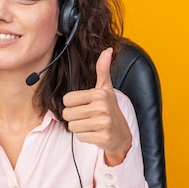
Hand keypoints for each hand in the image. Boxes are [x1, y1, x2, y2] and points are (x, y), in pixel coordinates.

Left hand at [62, 47, 132, 165]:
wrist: (122, 135)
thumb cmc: (109, 110)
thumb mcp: (106, 89)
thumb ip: (102, 70)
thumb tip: (107, 50)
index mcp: (99, 93)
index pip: (67, 100)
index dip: (73, 105)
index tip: (85, 106)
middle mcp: (102, 107)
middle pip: (67, 114)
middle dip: (75, 118)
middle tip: (88, 117)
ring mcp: (103, 123)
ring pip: (72, 126)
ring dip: (80, 128)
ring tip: (91, 125)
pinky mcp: (103, 137)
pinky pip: (80, 137)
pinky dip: (85, 137)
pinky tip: (95, 133)